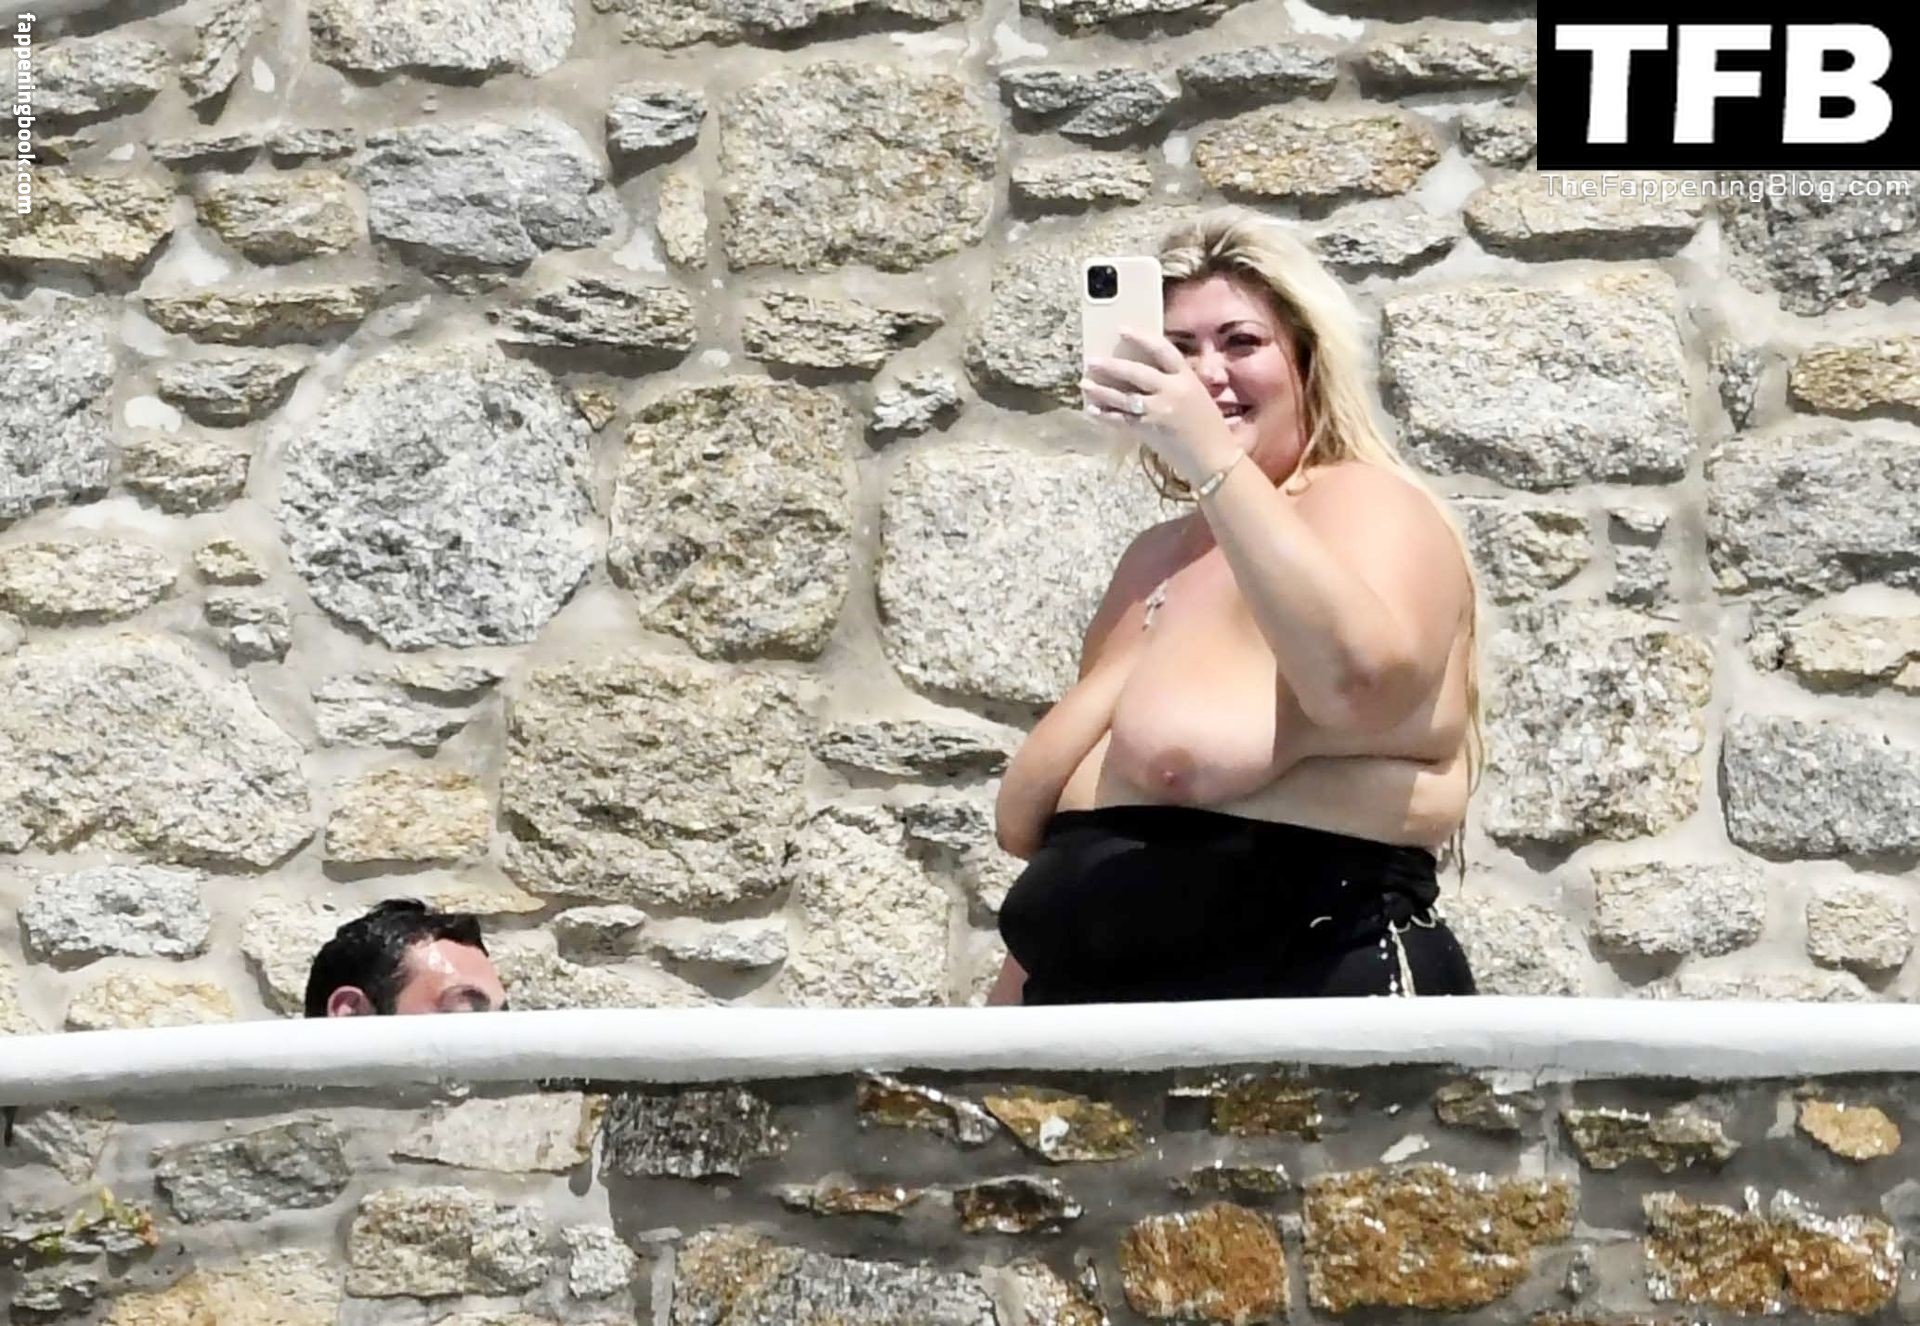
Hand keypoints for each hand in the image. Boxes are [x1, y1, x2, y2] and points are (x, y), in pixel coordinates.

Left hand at [1081, 328, 1240, 487]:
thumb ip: (1174, 382)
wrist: (1214, 458)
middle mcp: (1173, 391)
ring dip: (1101, 390)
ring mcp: (1159, 411)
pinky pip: (1121, 420)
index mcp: (1187, 378)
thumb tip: (1144, 372)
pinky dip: (1105, 415)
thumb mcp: (1196, 395)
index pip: (1162, 350)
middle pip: (1137, 372)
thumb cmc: (1208, 427)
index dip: (1141, 337)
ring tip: (1085, 383)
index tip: (1122, 329)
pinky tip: (1092, 410)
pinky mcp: (1150, 430)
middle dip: (1112, 365)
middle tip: (1092, 360)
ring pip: (1123, 397)